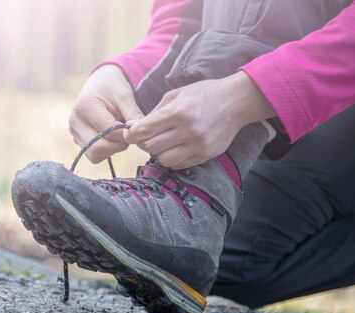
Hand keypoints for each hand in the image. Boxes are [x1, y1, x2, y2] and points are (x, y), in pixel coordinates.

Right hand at [69, 65, 143, 162]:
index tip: (137, 130)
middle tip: (130, 136)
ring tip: (120, 135)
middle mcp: (75, 122)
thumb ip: (133, 114)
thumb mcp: (125, 94)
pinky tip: (113, 138)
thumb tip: (139, 134)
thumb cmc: (112, 86)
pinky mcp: (77, 140)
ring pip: (94, 155)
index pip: (108, 131)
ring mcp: (74, 133)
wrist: (99, 83)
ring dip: (112, 150)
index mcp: (84, 106)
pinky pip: (93, 155)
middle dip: (118, 145)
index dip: (126, 134)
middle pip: (97, 147)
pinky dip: (106, 151)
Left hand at [124, 71, 276, 168]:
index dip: (132, 134)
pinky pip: (178, 165)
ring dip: (158, 153)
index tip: (130, 133)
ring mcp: (198, 145)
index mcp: (178, 112)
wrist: (236, 102)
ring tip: (163, 143)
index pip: (144, 130)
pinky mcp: (205, 155)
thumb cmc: (203, 95)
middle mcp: (188, 130)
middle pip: (151, 147)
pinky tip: (175, 148)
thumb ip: (154, 112)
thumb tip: (132, 126)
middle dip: (144, 143)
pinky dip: (172, 158)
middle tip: (147, 137)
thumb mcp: (176, 95)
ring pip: (163, 160)